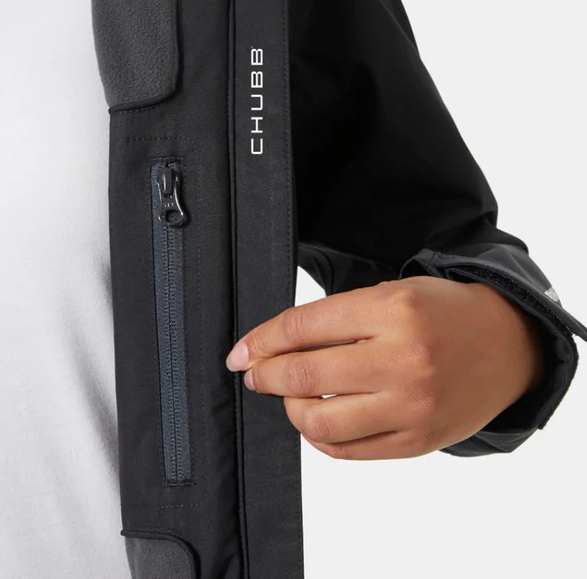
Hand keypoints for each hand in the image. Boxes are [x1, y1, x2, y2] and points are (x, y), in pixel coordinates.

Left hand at [225, 276, 543, 459]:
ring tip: (292, 396)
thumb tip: (270, 348)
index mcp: (394, 309)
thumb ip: (335, 319)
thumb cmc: (441, 312)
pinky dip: (321, 437)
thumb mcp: (391, 295)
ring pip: (321, 420)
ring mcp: (412, 405)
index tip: (241, 352)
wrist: (504, 344)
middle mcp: (403, 359)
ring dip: (291, 408)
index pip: (305, 326)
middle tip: (254, 373)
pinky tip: (319, 419)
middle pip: (306, 374)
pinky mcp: (417, 441)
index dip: (263, 339)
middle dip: (267, 374)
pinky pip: (349, 450)